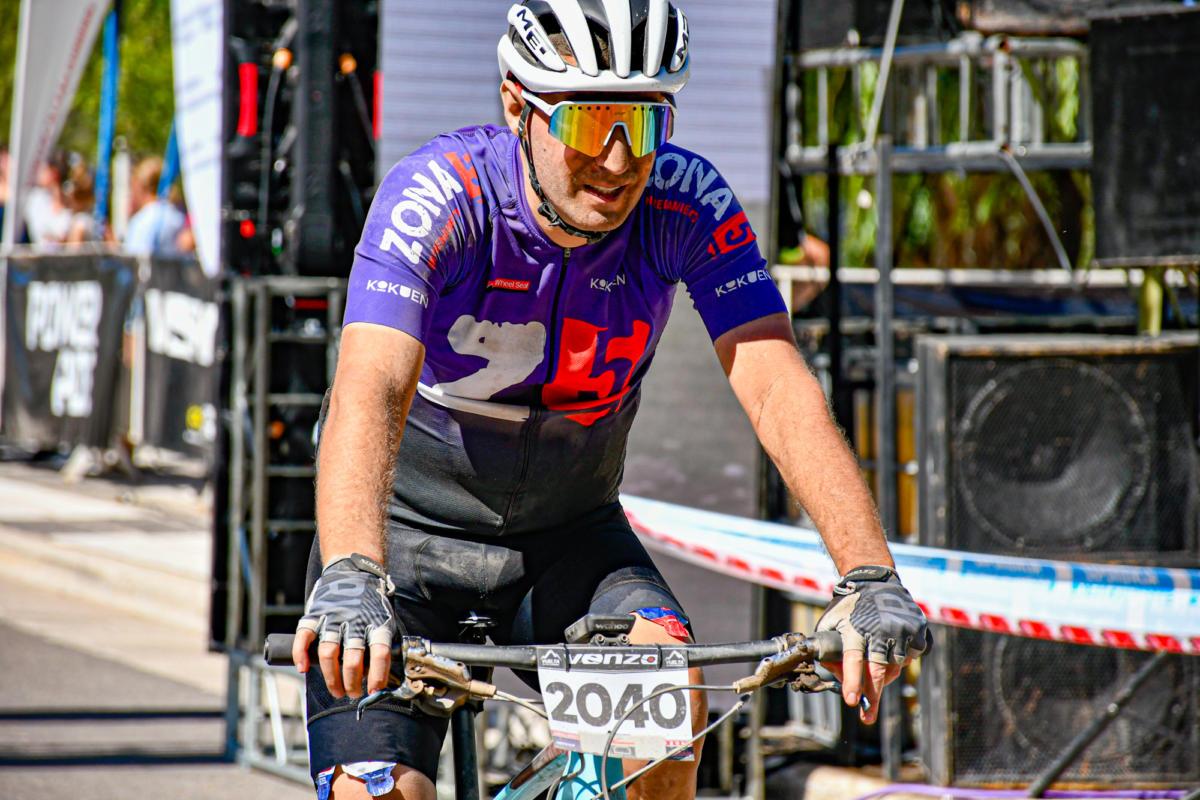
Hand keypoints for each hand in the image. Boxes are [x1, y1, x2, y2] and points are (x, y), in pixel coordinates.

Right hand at [292, 553, 396, 698]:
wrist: (353, 570)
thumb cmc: (370, 602)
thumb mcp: (384, 618)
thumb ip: (381, 643)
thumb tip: (383, 676)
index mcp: (376, 622)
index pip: (380, 654)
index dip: (377, 676)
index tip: (374, 691)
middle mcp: (355, 621)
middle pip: (353, 660)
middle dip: (352, 683)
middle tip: (354, 694)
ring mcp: (333, 617)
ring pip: (329, 654)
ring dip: (331, 678)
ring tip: (337, 690)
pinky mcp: (315, 613)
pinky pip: (304, 637)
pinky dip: (301, 655)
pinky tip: (304, 669)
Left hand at [816, 565, 927, 723]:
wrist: (875, 582)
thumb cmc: (849, 607)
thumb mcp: (830, 622)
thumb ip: (828, 650)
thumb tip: (835, 677)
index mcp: (855, 629)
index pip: (853, 660)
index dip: (853, 681)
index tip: (852, 700)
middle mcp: (879, 630)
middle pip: (878, 671)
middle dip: (872, 696)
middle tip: (867, 716)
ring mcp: (901, 630)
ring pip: (895, 667)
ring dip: (886, 673)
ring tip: (877, 660)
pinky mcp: (917, 630)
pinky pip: (911, 657)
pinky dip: (901, 659)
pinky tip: (892, 647)